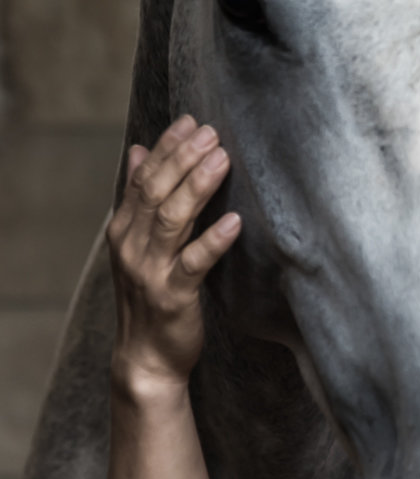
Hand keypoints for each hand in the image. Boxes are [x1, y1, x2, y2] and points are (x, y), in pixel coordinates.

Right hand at [107, 115, 241, 391]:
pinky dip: (214, 240)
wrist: (146, 357)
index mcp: (124, 229)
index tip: (191, 120)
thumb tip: (137, 149)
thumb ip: (139, 197)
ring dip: (197, 186)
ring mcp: (150, 271)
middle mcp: (132, 246)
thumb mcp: (138, 242)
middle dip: (183, 158)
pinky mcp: (173, 296)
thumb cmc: (150, 293)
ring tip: (222, 158)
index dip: (166, 147)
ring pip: (173, 220)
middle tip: (212, 131)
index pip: (142, 178)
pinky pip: (195, 263)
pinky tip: (235, 221)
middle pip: (156, 192)